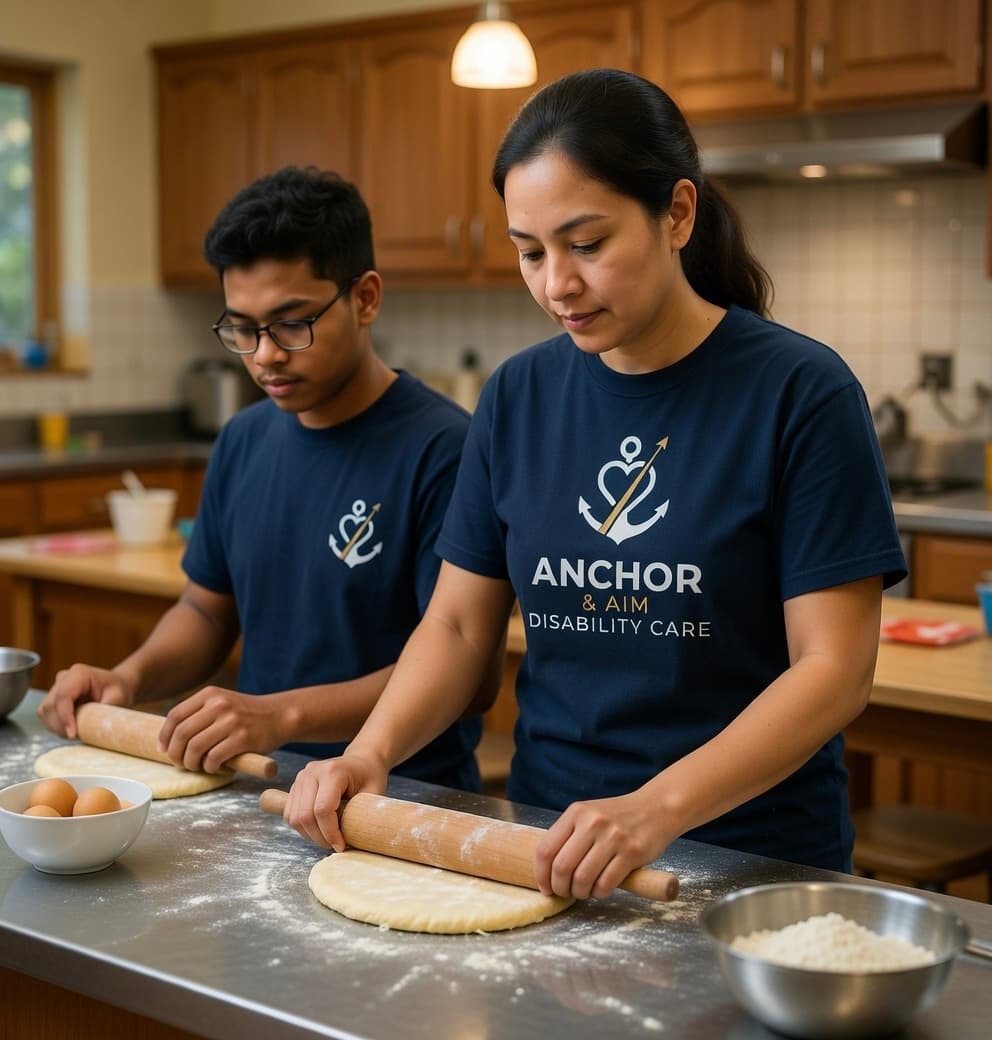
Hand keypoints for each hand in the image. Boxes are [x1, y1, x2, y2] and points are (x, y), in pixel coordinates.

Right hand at [38, 664, 135, 738]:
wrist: (115, 685)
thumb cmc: (118, 689)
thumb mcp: (118, 697)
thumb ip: (105, 710)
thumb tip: (95, 727)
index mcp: (79, 674)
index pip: (63, 696)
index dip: (65, 717)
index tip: (72, 734)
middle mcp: (64, 678)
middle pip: (50, 705)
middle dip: (60, 725)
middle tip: (76, 737)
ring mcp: (56, 687)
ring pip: (45, 711)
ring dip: (56, 727)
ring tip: (74, 733)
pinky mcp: (53, 697)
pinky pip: (46, 715)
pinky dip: (55, 725)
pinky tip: (70, 729)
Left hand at [158, 686, 284, 773]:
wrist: (280, 715)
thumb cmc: (246, 714)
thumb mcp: (222, 702)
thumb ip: (198, 714)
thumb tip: (168, 740)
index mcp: (210, 694)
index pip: (175, 716)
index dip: (164, 736)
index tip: (163, 750)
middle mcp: (219, 705)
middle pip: (182, 734)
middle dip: (175, 754)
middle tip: (180, 763)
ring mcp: (231, 721)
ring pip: (195, 747)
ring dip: (191, 763)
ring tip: (197, 766)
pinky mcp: (242, 738)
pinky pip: (214, 758)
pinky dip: (209, 767)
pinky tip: (214, 767)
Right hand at [284, 753, 387, 850]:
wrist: (362, 761)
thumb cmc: (370, 776)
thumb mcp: (374, 794)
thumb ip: (364, 815)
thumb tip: (356, 841)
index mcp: (332, 771)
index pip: (322, 809)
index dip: (330, 833)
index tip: (341, 845)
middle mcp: (312, 772)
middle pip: (305, 815)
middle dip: (319, 837)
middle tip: (335, 845)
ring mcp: (301, 777)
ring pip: (294, 818)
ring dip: (309, 835)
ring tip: (328, 839)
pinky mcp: (296, 786)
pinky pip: (290, 815)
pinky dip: (302, 828)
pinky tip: (319, 830)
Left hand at [535, 790, 673, 899]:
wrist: (655, 808)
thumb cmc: (617, 817)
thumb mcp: (588, 815)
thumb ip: (569, 836)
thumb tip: (547, 872)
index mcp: (576, 812)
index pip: (546, 849)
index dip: (541, 874)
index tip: (545, 888)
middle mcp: (592, 822)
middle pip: (562, 867)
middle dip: (560, 888)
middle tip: (565, 892)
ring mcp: (613, 837)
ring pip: (583, 879)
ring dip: (580, 892)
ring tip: (583, 891)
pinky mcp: (632, 852)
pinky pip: (606, 884)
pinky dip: (599, 893)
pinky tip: (600, 889)